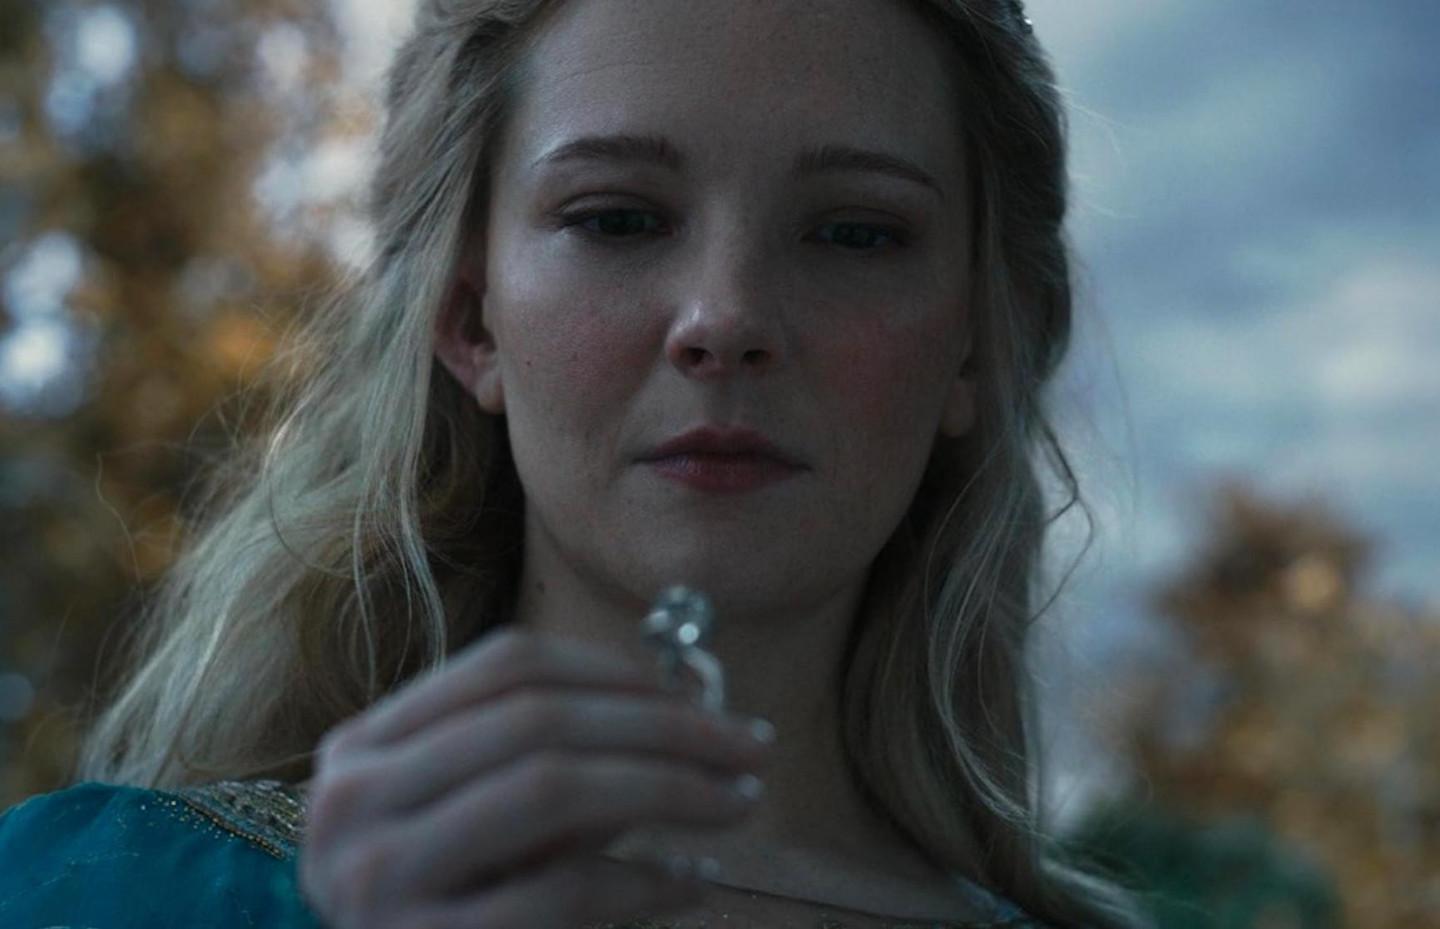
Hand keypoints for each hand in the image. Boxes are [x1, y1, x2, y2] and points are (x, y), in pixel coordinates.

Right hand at [297, 626, 774, 927]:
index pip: (507, 664)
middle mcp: (353, 801)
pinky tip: (693, 881)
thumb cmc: (446, 901)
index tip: (698, 694)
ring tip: (738, 800)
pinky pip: (563, 892)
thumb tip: (689, 708)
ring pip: (552, 787)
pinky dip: (643, 881)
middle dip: (665, 724)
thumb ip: (553, 761)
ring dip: (669, 786)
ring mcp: (379, 878)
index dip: (615, 669)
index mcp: (364, 746)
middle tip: (750, 745)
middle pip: (539, 719)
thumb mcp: (479, 816)